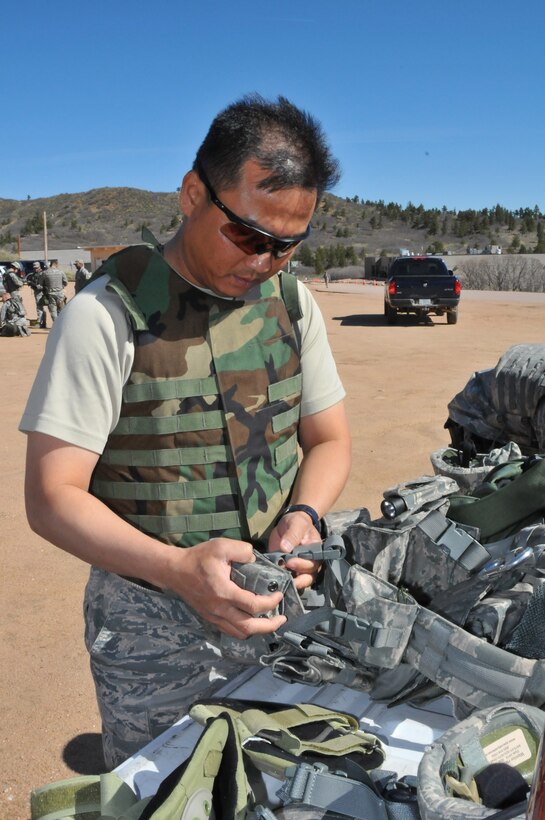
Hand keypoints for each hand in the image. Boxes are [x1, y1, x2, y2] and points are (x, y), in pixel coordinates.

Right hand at [164, 538, 286, 638]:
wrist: (174, 571)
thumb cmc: (198, 558)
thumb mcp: (221, 546)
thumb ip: (242, 550)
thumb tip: (255, 558)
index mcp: (224, 592)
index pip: (253, 605)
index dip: (271, 603)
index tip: (279, 595)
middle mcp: (219, 609)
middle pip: (249, 627)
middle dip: (269, 626)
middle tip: (282, 619)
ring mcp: (213, 616)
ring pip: (239, 633)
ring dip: (257, 630)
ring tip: (269, 622)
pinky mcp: (209, 618)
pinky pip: (229, 630)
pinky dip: (243, 630)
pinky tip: (250, 620)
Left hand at [267, 512, 321, 590]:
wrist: (288, 523)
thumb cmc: (297, 522)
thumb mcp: (296, 524)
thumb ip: (292, 535)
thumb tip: (285, 548)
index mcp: (315, 551)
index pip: (312, 563)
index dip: (302, 565)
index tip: (290, 562)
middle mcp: (309, 562)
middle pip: (308, 577)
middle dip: (299, 579)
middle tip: (286, 574)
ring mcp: (298, 568)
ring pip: (300, 582)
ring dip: (291, 583)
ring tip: (281, 582)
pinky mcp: (287, 569)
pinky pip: (287, 579)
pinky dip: (281, 581)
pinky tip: (274, 580)